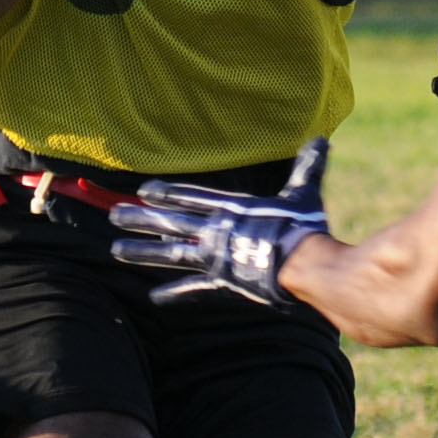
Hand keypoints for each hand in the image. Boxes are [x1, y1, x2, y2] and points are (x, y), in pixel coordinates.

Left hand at [110, 139, 331, 308]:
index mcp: (231, 209)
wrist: (306, 266)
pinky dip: (175, 295)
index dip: (167, 192)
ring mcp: (215, 258)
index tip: (143, 191)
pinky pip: (193, 289)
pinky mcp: (222, 282)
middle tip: (114, 216)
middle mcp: (215, 231)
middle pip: (170, 222)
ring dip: (142, 251)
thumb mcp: (304, 192)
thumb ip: (307, 167)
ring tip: (116, 251)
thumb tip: (323, 140)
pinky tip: (154, 298)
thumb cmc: (304, 228)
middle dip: (140, 218)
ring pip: (170, 254)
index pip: (191, 197)